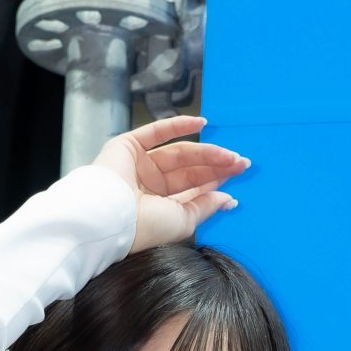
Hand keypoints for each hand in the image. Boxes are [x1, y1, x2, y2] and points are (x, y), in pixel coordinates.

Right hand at [92, 116, 248, 253]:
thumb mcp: (183, 221)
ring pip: (179, 153)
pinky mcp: (128, 146)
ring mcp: (139, 165)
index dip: (216, 182)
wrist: (109, 215)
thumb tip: (229, 200)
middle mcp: (149, 187)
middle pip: (189, 171)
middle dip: (215, 166)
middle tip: (241, 162)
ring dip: (206, 151)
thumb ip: (205, 207)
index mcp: (159, 208)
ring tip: (229, 154)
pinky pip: (157, 132)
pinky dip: (178, 125)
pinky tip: (203, 123)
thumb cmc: (144, 226)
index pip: (192, 191)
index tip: (239, 176)